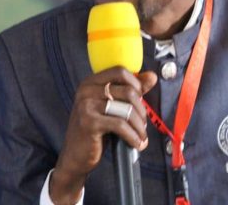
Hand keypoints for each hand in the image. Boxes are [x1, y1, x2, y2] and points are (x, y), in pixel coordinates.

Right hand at [49, 68, 156, 203]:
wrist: (75, 156)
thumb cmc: (95, 130)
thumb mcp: (112, 107)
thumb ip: (131, 90)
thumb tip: (152, 76)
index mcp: (91, 82)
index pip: (120, 71)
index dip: (136, 84)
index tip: (141, 99)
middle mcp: (86, 90)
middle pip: (128, 91)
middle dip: (141, 110)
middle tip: (142, 123)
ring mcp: (86, 105)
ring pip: (127, 109)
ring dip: (139, 125)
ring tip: (140, 135)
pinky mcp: (89, 123)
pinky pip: (121, 125)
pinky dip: (133, 136)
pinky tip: (137, 143)